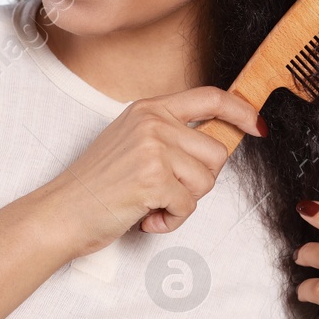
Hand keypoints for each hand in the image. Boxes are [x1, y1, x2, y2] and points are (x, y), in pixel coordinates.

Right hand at [40, 86, 264, 258]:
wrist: (62, 212)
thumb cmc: (95, 186)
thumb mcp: (131, 143)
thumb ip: (168, 136)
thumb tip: (217, 143)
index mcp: (148, 108)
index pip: (209, 98)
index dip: (240, 111)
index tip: (256, 125)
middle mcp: (152, 122)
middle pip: (216, 152)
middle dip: (200, 180)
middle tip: (166, 189)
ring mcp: (153, 148)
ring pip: (206, 181)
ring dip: (183, 202)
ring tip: (151, 202)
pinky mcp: (153, 178)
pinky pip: (189, 206)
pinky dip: (171, 220)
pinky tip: (145, 216)